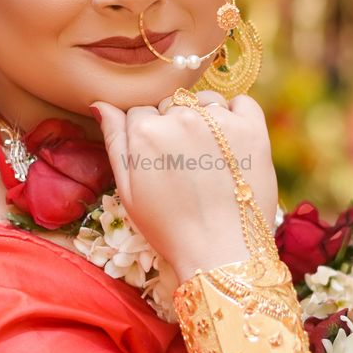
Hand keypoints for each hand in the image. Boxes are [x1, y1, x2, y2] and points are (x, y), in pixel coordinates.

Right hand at [90, 90, 278, 282]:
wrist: (220, 252)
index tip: (159, 162)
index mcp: (146, 131)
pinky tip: (231, 142)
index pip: (140, 112)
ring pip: (204, 100)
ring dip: (204, 118)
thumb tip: (100, 104)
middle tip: (184, 165)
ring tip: (208, 156)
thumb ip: (114, 141)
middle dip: (173, 126)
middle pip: (171, 105)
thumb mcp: (127, 190)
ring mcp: (220, 121)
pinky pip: (241, 102)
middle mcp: (182, 117)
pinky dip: (235, 114)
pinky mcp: (252, 129)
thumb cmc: (169, 227)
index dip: (147, 137)